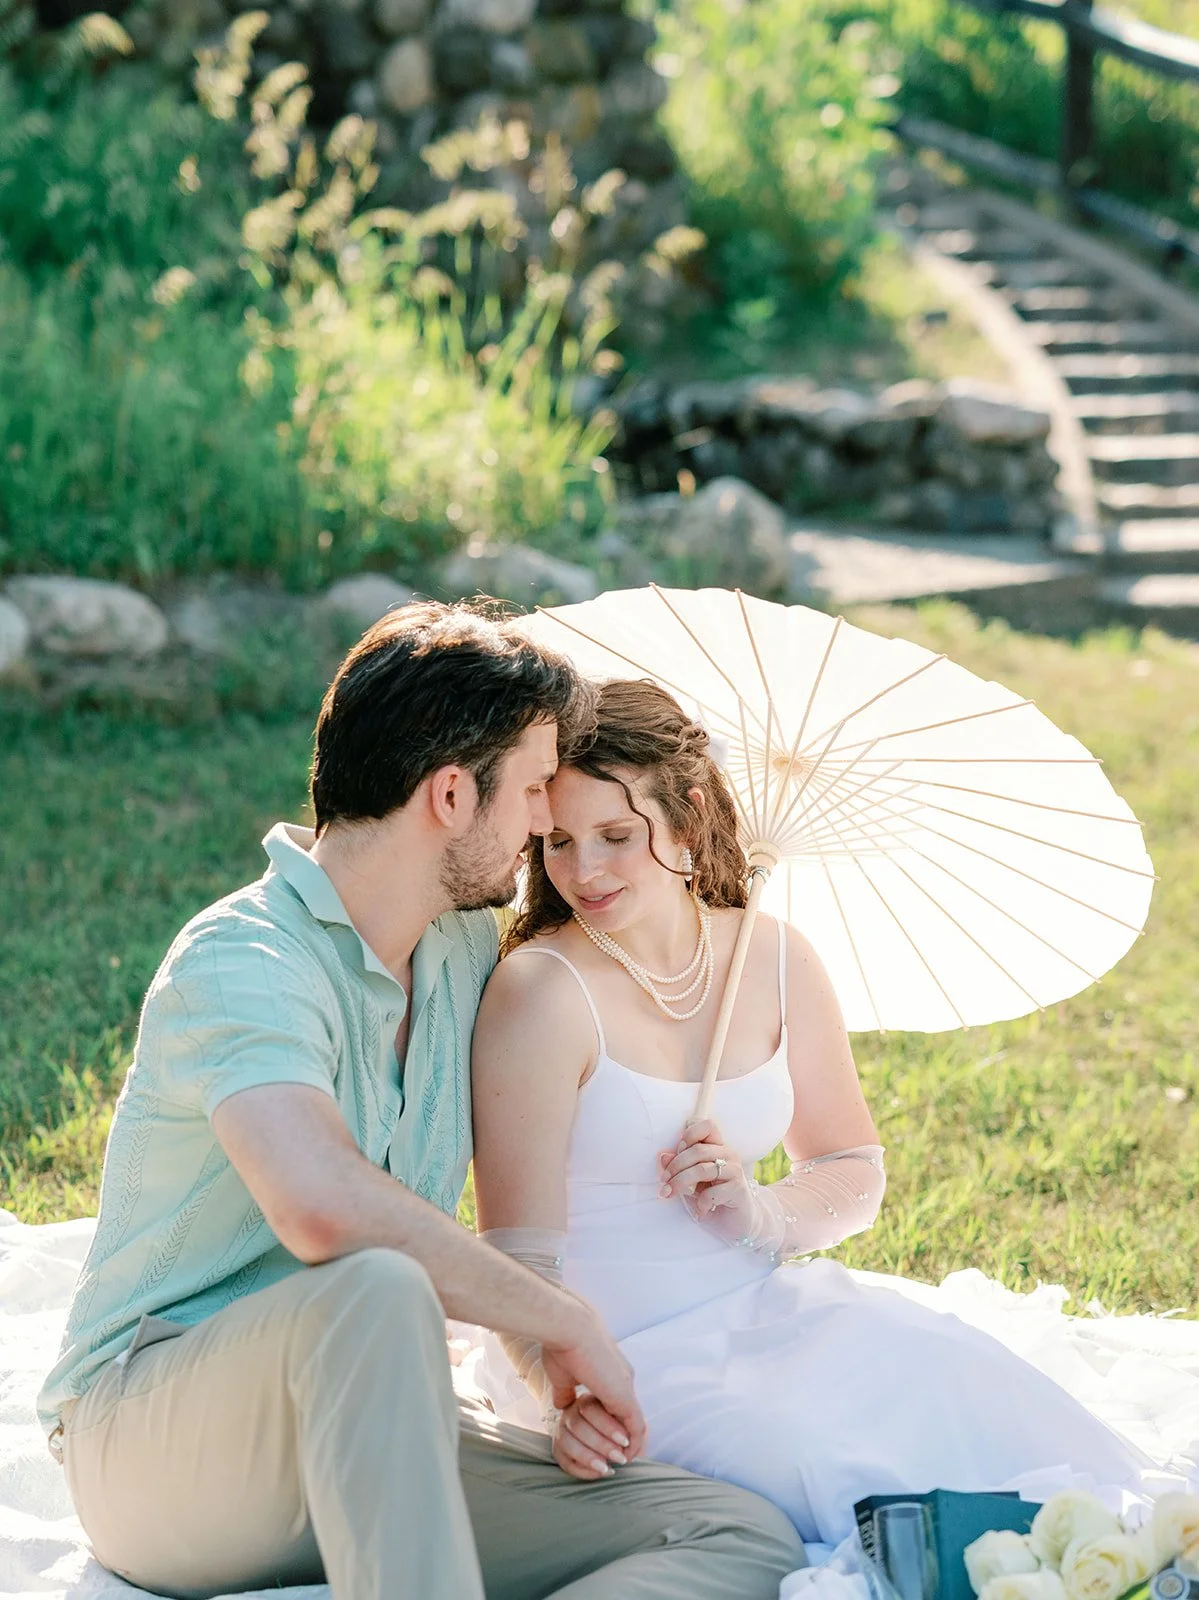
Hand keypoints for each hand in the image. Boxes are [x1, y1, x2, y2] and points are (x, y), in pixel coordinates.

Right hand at [540, 1298, 646, 1464]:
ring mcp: (625, 1387)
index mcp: (609, 1371)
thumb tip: (562, 1407)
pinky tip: (627, 1456)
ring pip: (634, 1423)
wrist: (569, 1329)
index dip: (614, 1421)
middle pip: (630, 1413)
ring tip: (623, 1461)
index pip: (619, 1401)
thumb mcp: (563, 1375)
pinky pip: (636, 1427)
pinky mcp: (624, 1397)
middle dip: (626, 1436)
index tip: (610, 1438)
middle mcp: (623, 1378)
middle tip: (621, 1457)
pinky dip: (634, 1442)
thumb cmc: (562, 1346)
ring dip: (628, 1444)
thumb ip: (566, 1392)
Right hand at [550, 1392, 633, 1480]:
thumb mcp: (622, 1419)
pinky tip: (600, 1473)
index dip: (608, 1427)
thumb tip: (634, 1445)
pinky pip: (565, 1462)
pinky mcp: (558, 1450)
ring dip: (589, 1458)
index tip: (626, 1442)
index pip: (591, 1409)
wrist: (601, 1436)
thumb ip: (629, 1425)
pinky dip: (583, 1471)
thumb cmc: (615, 1425)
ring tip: (607, 1468)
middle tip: (620, 1458)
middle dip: (602, 1445)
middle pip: (578, 1426)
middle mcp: (570, 1413)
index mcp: (586, 1400)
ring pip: (568, 1444)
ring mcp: (561, 1431)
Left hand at [658, 1118, 756, 1244]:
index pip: (707, 1126)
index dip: (689, 1136)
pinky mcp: (739, 1190)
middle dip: (675, 1167)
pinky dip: (701, 1204)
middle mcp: (728, 1154)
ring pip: (702, 1170)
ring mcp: (735, 1171)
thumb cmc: (711, 1198)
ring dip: (681, 1183)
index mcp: (717, 1147)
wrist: (737, 1222)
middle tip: (664, 1183)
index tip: (676, 1153)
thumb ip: (678, 1167)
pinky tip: (700, 1212)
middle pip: (698, 1150)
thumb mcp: (691, 1181)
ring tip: (670, 1194)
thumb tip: (663, 1156)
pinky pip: (713, 1193)